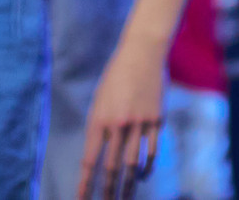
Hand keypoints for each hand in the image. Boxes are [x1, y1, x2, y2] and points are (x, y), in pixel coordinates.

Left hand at [79, 33, 164, 199]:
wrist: (142, 53)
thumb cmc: (116, 77)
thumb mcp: (99, 101)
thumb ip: (99, 127)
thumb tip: (100, 155)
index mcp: (99, 119)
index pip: (90, 160)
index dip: (85, 182)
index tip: (81, 199)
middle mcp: (118, 124)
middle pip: (112, 166)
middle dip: (107, 190)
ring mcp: (139, 123)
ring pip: (132, 163)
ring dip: (127, 185)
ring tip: (124, 199)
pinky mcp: (156, 120)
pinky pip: (150, 151)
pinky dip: (145, 167)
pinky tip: (141, 176)